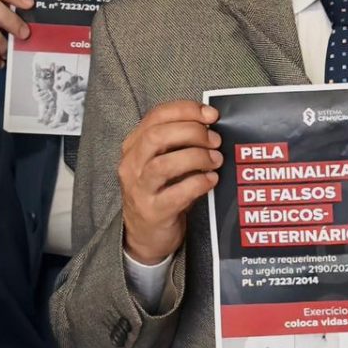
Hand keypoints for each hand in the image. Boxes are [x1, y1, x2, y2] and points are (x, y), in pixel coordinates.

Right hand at [118, 97, 222, 266]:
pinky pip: (176, 193)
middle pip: (157, 136)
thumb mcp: (164, 163)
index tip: (211, 115)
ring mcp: (139, 190)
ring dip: (196, 157)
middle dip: (191, 132)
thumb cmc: (161, 193)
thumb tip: (211, 126)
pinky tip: (211, 180)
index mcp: (134, 146)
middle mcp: (131, 165)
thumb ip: (180, 143)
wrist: (146, 237)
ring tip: (215, 160)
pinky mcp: (153, 212)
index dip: (185, 110)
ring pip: (164, 164)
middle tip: (215, 140)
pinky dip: (198, 183)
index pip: (156, 116)